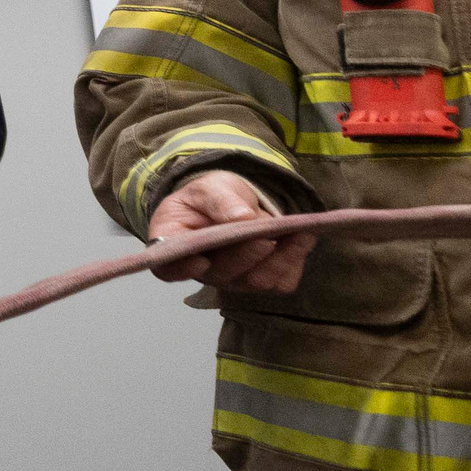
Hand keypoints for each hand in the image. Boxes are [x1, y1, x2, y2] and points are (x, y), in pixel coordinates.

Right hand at [148, 170, 310, 293]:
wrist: (233, 204)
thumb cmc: (210, 198)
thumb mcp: (209, 187)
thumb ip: (220, 200)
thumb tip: (242, 218)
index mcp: (175, 245)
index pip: (169, 268)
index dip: (183, 269)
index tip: (201, 260)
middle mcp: (202, 270)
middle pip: (221, 274)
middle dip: (246, 256)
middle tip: (266, 236)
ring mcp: (231, 280)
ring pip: (255, 281)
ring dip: (279, 260)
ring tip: (299, 233)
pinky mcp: (260, 281)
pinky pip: (279, 282)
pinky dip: (294, 262)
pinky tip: (302, 240)